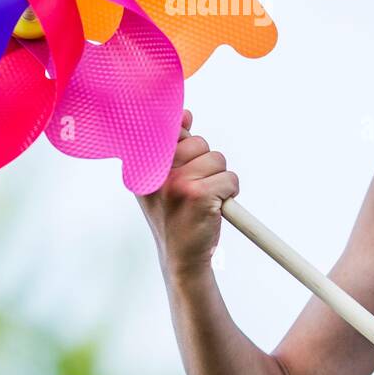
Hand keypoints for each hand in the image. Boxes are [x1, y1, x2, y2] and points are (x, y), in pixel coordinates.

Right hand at [135, 108, 238, 278]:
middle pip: (198, 143)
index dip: (183, 140)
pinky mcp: (199, 195)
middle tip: (194, 190)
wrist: (182, 259)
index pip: (169, 130)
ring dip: (218, 179)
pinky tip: (214, 209)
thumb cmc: (175, 216)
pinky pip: (229, 178)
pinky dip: (230, 193)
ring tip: (203, 201)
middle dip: (205, 164)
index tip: (184, 162)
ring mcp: (177, 183)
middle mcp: (157, 173)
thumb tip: (186, 115)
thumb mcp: (164, 181)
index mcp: (143, 166)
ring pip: (217, 160)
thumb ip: (172, 147)